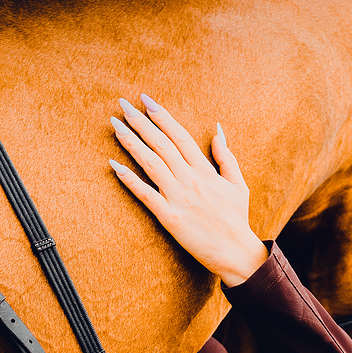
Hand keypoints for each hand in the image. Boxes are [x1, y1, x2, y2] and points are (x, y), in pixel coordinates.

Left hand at [109, 94, 268, 285]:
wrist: (236, 252)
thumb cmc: (237, 218)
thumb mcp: (237, 182)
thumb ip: (225, 156)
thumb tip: (217, 130)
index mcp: (205, 170)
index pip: (179, 135)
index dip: (161, 116)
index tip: (146, 101)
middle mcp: (190, 179)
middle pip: (161, 144)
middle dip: (140, 121)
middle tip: (122, 103)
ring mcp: (178, 197)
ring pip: (150, 163)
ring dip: (131, 142)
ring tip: (115, 125)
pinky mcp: (169, 217)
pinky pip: (145, 195)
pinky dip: (129, 179)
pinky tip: (114, 165)